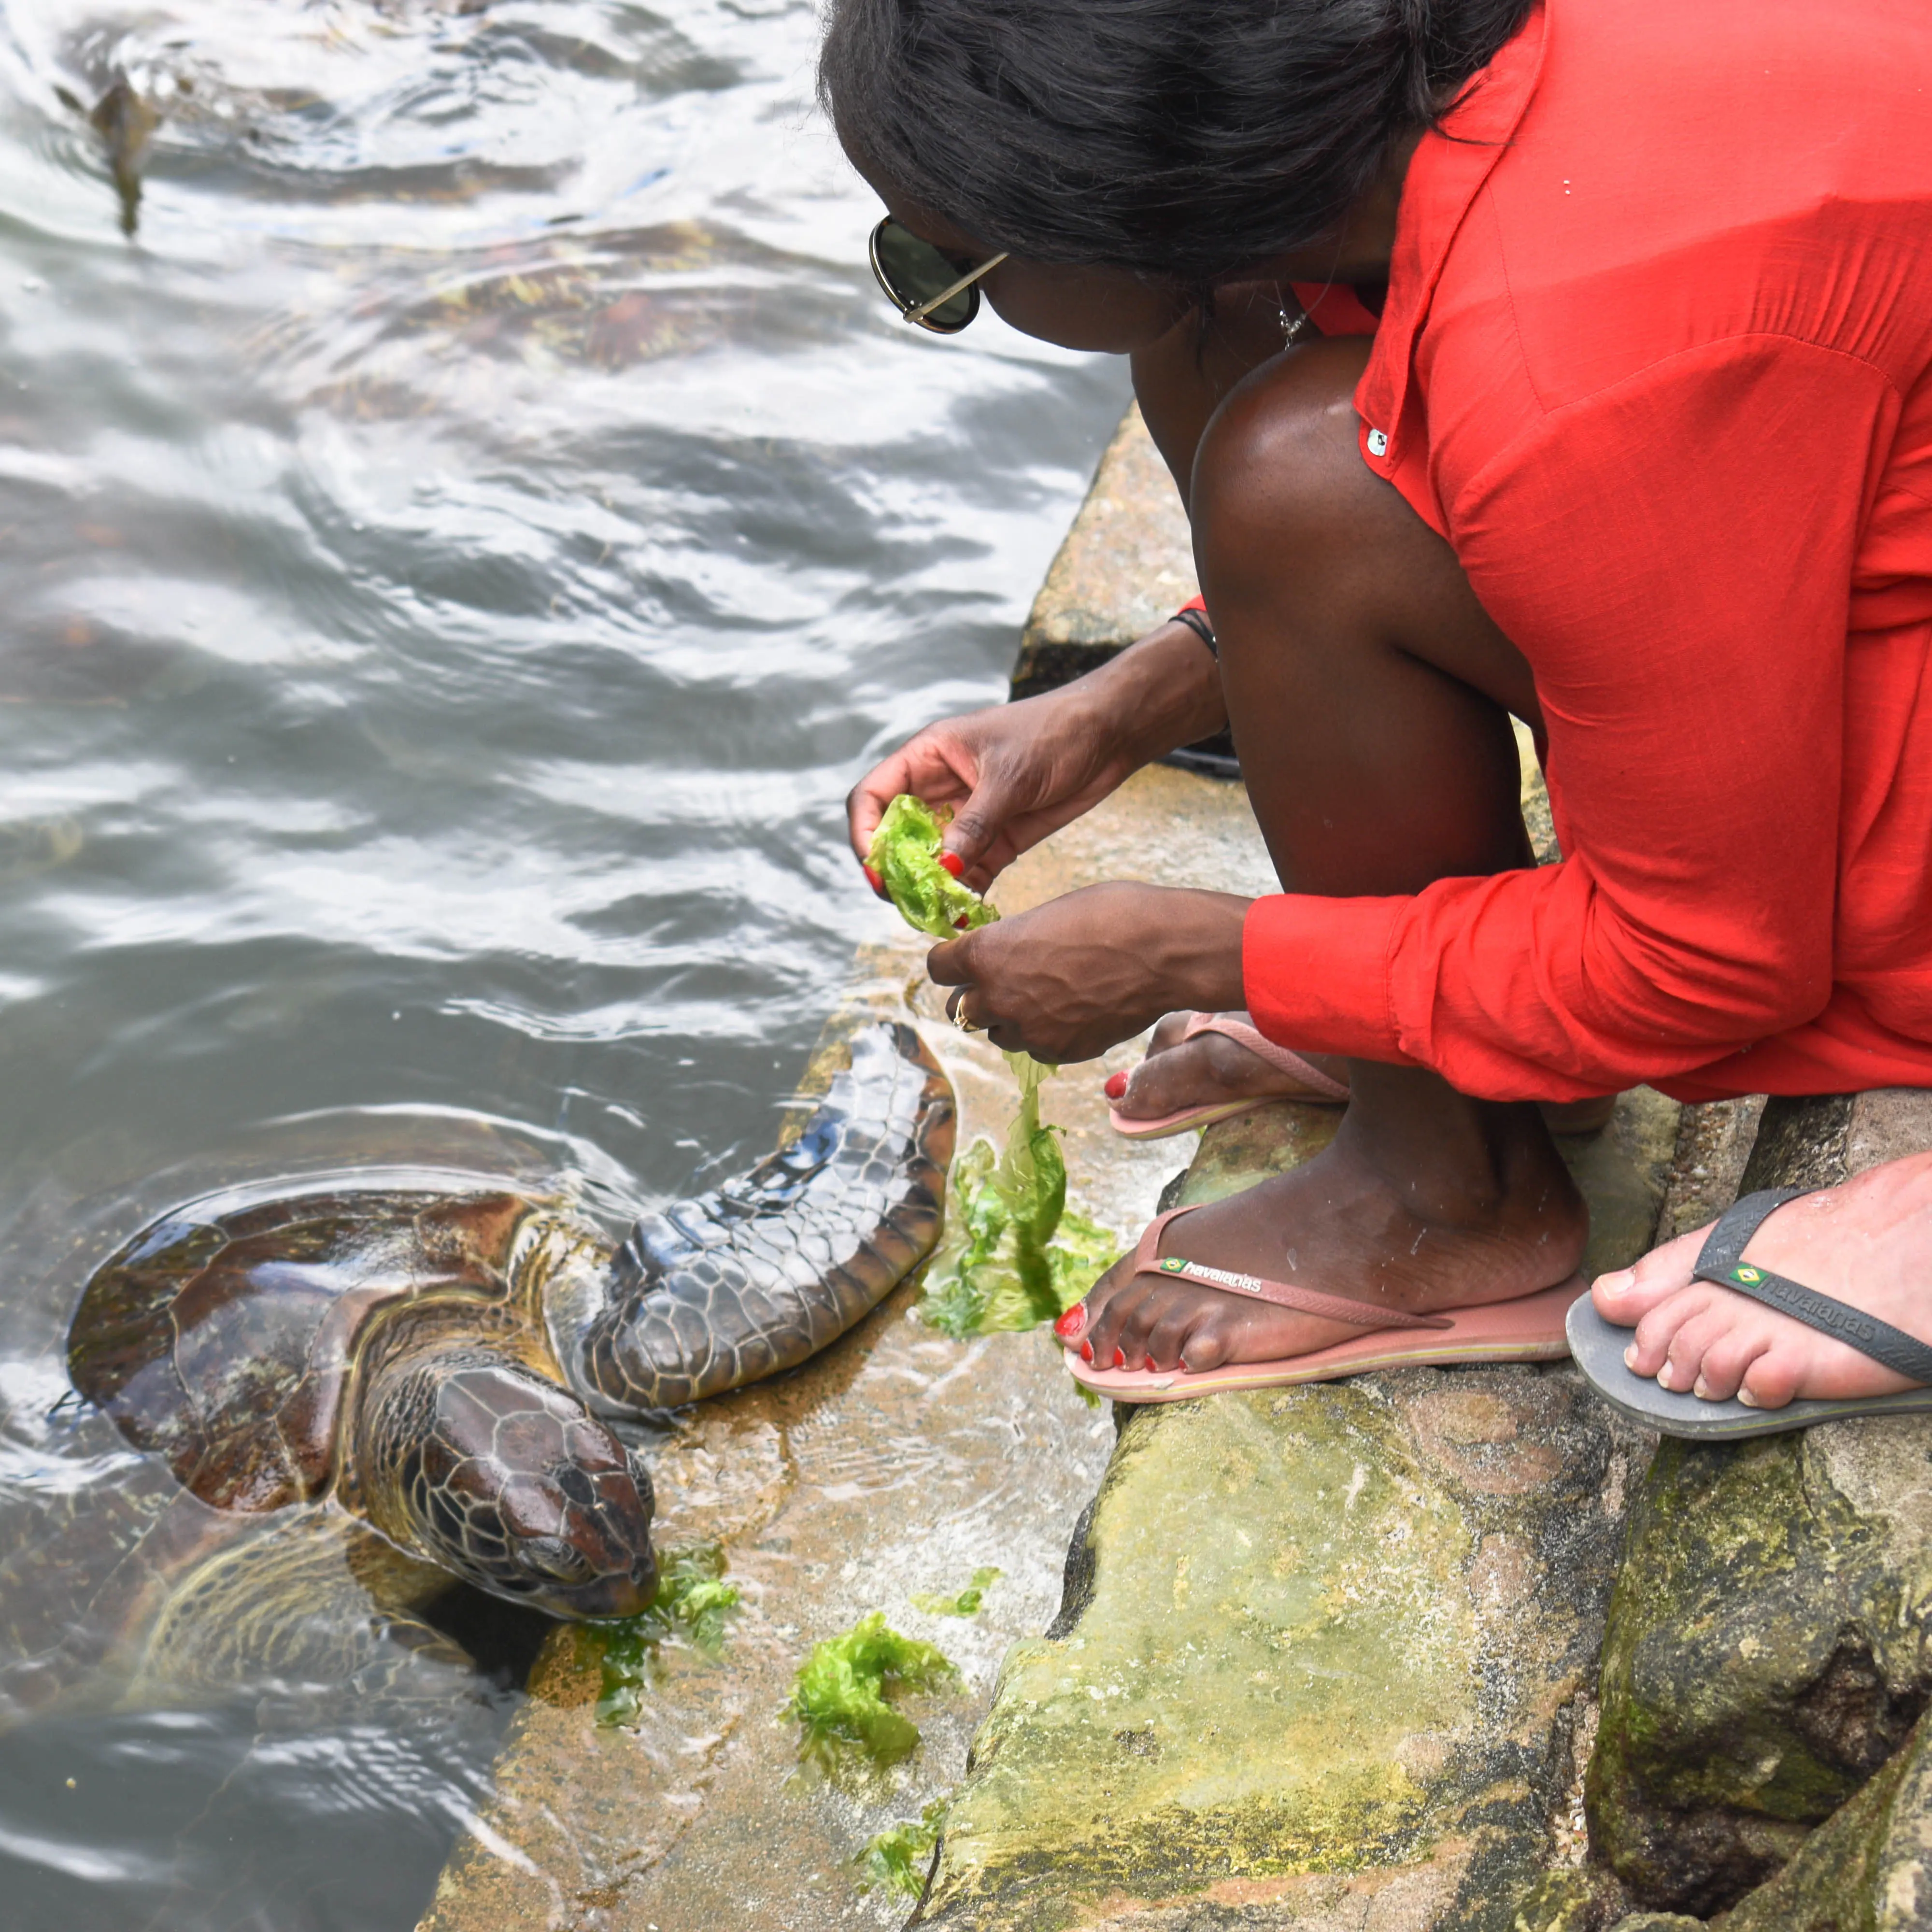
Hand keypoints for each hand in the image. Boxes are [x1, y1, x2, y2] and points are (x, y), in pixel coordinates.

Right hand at [848, 621, 1224, 892]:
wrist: (1109, 734)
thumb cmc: (1055, 732)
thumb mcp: (1011, 777)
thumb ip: (975, 824)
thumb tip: (942, 869)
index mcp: (928, 757)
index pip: (872, 796)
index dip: (865, 833)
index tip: (877, 868)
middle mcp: (940, 789)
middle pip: (896, 836)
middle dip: (896, 871)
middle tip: (907, 902)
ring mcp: (968, 817)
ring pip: (931, 861)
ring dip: (929, 889)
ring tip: (936, 917)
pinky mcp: (997, 839)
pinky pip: (968, 874)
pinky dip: (964, 896)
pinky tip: (966, 917)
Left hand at [928, 882, 1249, 1062]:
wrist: (1164, 952)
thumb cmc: (1112, 914)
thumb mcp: (1047, 915)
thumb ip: (1014, 941)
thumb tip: (1006, 955)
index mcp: (985, 954)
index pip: (938, 968)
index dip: (951, 961)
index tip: (962, 958)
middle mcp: (997, 998)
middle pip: (960, 1009)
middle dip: (977, 995)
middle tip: (1004, 979)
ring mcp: (1028, 1030)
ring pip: (998, 1033)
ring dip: (1009, 1018)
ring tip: (1042, 995)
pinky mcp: (1058, 1052)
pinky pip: (1035, 1048)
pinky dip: (1043, 1033)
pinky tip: (1070, 1011)